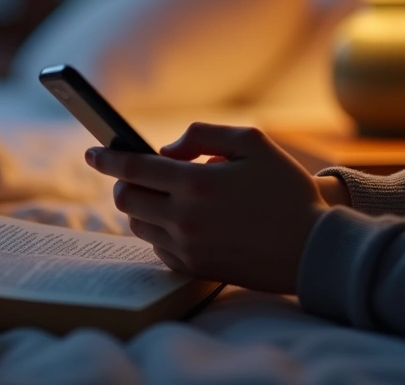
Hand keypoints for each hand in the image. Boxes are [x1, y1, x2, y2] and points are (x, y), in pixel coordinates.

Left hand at [85, 123, 328, 293]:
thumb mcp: (253, 142)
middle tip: (138, 174)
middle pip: (126, 199)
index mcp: (197, 183)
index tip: (92, 152)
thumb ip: (203, 136)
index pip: (133, 168)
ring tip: (166, 196)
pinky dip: (160, 231)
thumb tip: (166, 152)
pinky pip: (157, 248)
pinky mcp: (193, 268)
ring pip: (138, 225)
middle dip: (124, 182)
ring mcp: (187, 247)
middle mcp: (185, 218)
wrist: (311, 248)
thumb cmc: (286, 189)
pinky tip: (181, 221)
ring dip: (143, 207)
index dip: (107, 158)